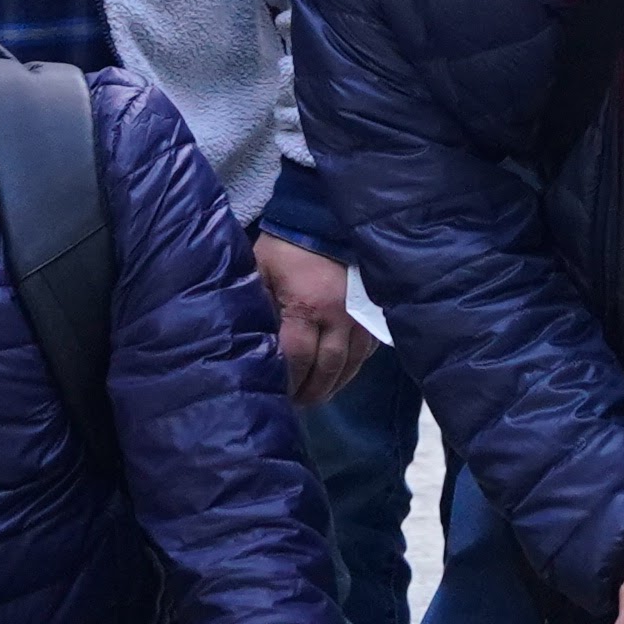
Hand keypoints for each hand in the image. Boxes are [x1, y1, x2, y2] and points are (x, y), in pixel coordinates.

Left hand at [255, 233, 367, 405]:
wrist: (325, 218)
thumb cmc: (286, 247)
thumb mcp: (260, 270)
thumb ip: (256, 305)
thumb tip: (251, 343)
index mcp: (307, 308)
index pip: (299, 359)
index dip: (289, 382)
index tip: (278, 394)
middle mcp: (339, 317)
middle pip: (328, 370)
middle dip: (312, 391)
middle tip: (297, 404)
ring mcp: (360, 316)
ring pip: (352, 364)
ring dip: (334, 385)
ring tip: (318, 396)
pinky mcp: (373, 311)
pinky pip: (368, 350)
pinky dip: (353, 367)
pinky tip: (341, 374)